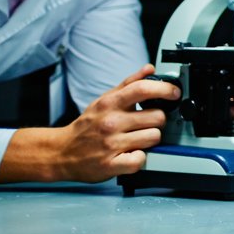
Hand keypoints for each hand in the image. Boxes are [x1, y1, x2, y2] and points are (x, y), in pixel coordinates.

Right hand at [0, 64, 176, 183]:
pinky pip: (140, 160)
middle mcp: (110, 122)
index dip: (165, 89)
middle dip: (157, 121)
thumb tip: (150, 69)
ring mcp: (110, 144)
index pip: (143, 89)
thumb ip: (129, 83)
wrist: (60, 152)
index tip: (174, 93)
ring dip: (149, 140)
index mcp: (110, 104)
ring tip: (136, 139)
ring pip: (153, 137)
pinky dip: (139, 159)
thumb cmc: (87, 126)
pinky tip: (130, 154)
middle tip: (146, 124)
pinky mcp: (110, 165)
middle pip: (157, 117)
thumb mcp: (104, 100)